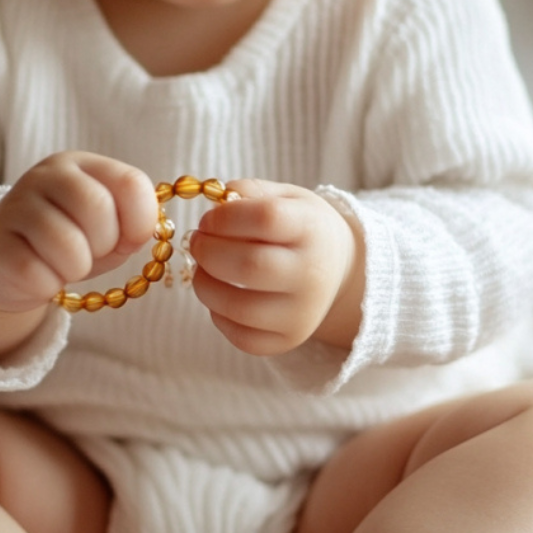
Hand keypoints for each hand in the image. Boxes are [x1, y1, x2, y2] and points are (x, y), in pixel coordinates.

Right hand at [0, 152, 157, 314]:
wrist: (8, 260)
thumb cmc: (68, 239)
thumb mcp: (108, 225)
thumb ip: (134, 221)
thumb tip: (142, 230)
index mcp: (82, 165)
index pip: (131, 184)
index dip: (140, 220)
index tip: (127, 237)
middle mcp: (47, 176)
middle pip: (99, 209)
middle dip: (105, 244)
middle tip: (89, 250)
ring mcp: (18, 207)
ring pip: (70, 247)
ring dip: (76, 268)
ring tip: (63, 263)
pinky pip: (40, 275)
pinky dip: (49, 285)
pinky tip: (39, 274)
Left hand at [187, 179, 360, 355]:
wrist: (336, 267)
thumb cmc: (300, 227)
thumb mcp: (286, 197)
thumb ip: (250, 192)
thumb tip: (216, 201)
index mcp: (312, 229)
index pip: (266, 218)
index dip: (225, 218)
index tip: (207, 219)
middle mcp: (313, 274)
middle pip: (249, 266)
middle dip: (208, 252)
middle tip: (197, 242)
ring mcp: (302, 313)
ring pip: (238, 307)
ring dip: (204, 284)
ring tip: (203, 268)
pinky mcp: (288, 340)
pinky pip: (240, 336)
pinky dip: (217, 314)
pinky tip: (220, 295)